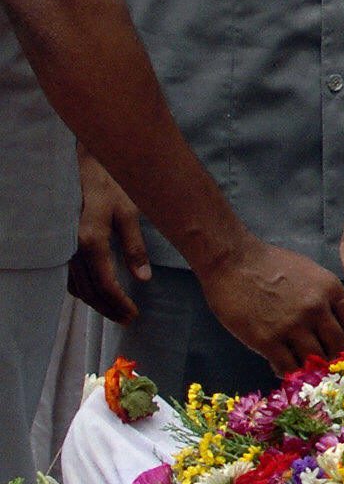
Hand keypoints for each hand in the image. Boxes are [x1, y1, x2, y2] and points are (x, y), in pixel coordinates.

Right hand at [69, 153, 150, 322]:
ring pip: (76, 285)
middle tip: (127, 319)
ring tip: (115, 311)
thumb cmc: (108, 183)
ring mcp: (61, 246)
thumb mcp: (128, 211)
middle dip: (108, 308)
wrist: (80, 164)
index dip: (119, 303)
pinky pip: (67, 275)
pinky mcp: (58, 244)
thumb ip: (135, 246)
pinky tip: (95, 293)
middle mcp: (71, 248)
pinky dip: (82, 288)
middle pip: (88, 290)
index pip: (105, 284)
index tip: (133, 315)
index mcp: (90, 241)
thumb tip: (144, 278)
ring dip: (95, 302)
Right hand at [196, 239, 343, 375]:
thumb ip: (324, 297)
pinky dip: (288, 372)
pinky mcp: (267, 340)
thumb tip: (332, 324)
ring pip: (315, 361)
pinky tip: (281, 366)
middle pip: (339, 347)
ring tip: (301, 365)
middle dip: (332, 357)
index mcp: (331, 290)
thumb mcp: (310, 272)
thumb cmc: (270, 263)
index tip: (339, 344)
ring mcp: (292, 326)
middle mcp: (317, 310)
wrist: (233, 262)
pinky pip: (288, 368)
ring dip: (310, 367)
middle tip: (321, 360)